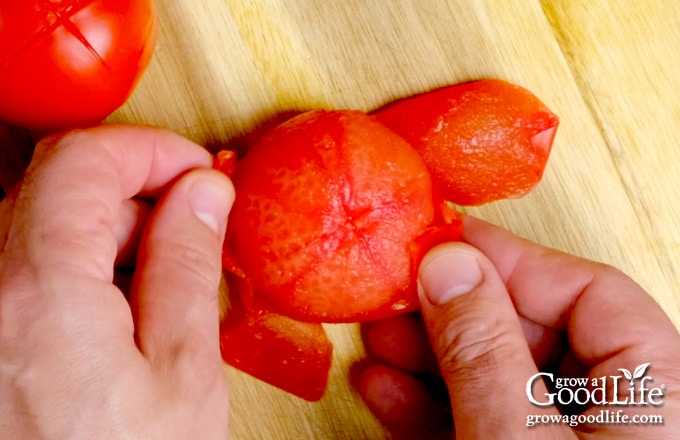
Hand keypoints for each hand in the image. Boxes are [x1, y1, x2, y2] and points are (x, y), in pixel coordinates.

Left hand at [0, 126, 233, 438]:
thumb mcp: (182, 373)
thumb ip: (189, 264)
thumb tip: (205, 192)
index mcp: (37, 290)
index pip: (86, 160)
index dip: (153, 151)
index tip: (199, 173)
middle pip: (61, 187)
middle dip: (141, 197)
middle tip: (197, 237)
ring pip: (43, 224)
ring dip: (113, 238)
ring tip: (162, 294)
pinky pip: (25, 268)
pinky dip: (81, 271)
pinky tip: (120, 319)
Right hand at [357, 216, 679, 438]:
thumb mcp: (517, 439)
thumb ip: (486, 352)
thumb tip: (449, 266)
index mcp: (658, 395)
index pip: (590, 291)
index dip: (509, 258)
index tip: (444, 241)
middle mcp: (624, 415)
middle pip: (536, 331)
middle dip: (452, 311)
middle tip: (397, 293)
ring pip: (500, 378)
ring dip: (430, 357)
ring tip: (377, 339)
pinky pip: (483, 422)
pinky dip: (431, 406)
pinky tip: (386, 390)